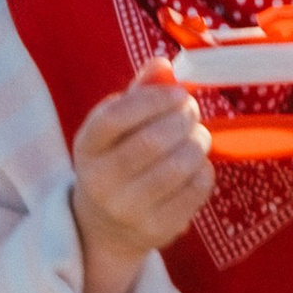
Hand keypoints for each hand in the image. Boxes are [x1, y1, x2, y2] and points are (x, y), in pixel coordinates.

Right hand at [71, 61, 212, 292]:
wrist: (104, 227)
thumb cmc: (116, 161)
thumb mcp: (115, 128)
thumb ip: (139, 93)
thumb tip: (163, 64)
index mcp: (87, 148)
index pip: (116, 118)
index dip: (154, 100)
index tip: (178, 93)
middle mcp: (101, 182)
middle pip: (152, 142)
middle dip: (183, 119)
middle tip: (192, 112)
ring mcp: (129, 210)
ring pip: (177, 167)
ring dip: (198, 143)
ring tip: (198, 136)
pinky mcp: (157, 229)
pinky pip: (194, 190)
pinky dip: (204, 170)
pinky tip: (197, 164)